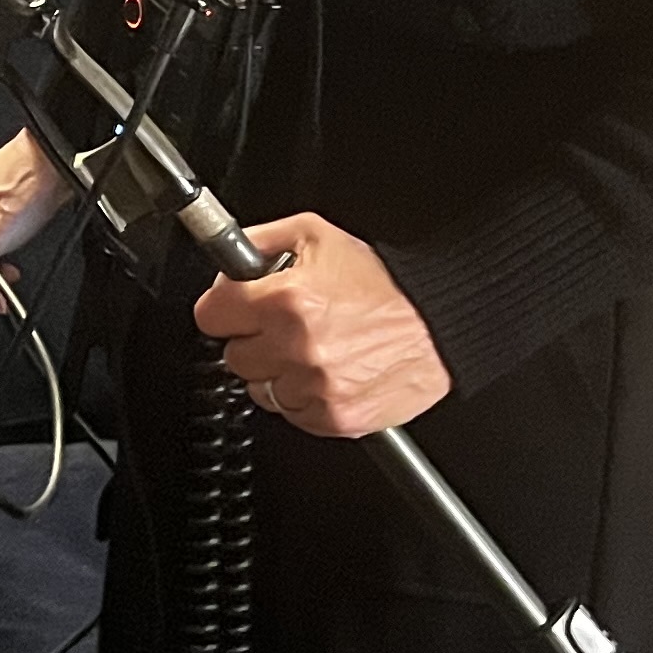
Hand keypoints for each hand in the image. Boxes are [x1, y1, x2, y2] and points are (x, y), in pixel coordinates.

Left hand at [192, 213, 451, 437]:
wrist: (442, 322)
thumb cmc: (388, 281)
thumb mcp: (316, 235)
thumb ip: (260, 242)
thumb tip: (228, 258)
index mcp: (286, 300)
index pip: (210, 316)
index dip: (225, 309)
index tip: (237, 309)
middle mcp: (297, 346)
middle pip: (235, 356)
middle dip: (255, 340)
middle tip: (286, 327)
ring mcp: (316, 387)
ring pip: (262, 389)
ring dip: (281, 373)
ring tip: (317, 349)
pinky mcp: (336, 417)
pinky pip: (294, 414)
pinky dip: (306, 398)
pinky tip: (331, 372)